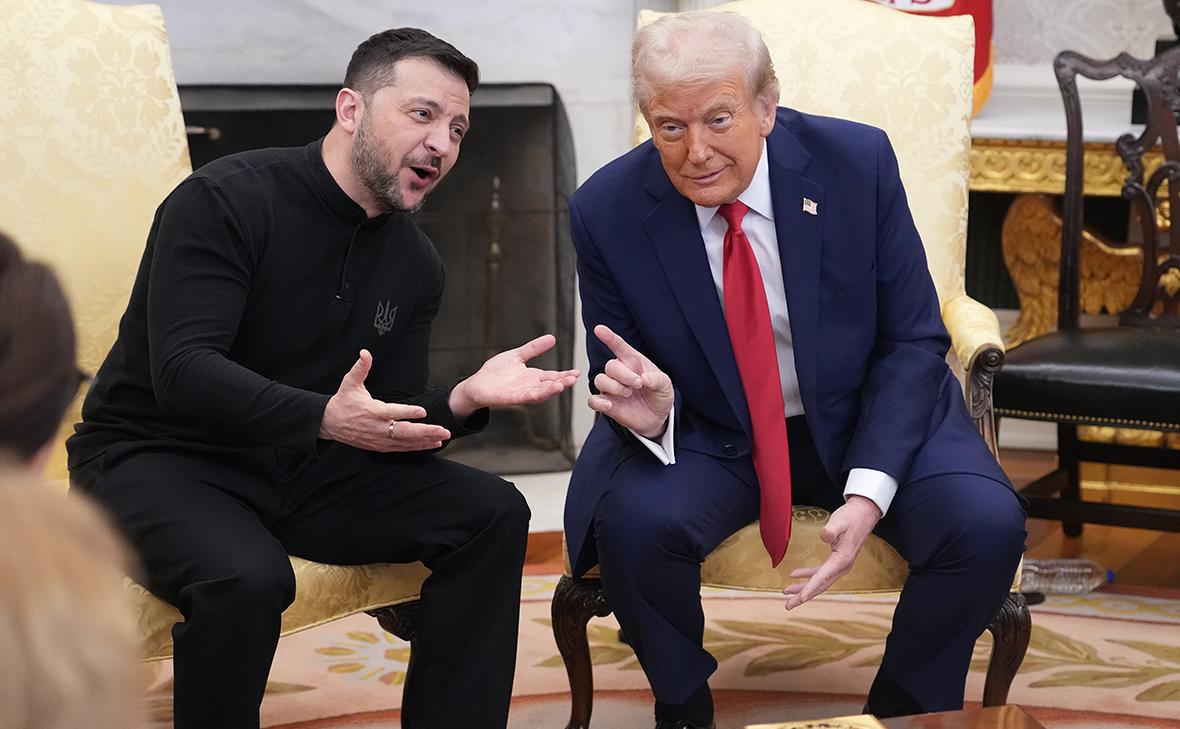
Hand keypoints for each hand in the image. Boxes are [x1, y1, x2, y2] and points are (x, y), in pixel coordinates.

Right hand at [320, 349, 450, 451]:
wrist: (329, 423)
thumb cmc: (343, 401)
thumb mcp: (349, 382)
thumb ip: (360, 368)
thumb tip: (365, 352)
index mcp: (372, 411)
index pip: (392, 412)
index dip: (407, 412)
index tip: (423, 411)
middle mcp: (377, 427)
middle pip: (404, 432)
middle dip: (425, 432)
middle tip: (443, 430)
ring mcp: (379, 439)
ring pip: (405, 442)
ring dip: (425, 441)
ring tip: (443, 438)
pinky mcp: (380, 446)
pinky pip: (402, 448)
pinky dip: (417, 447)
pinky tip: (432, 444)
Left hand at [449, 334, 579, 418]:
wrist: (476, 384)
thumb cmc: (496, 372)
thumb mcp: (517, 355)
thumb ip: (534, 348)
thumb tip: (552, 338)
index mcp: (533, 377)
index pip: (553, 377)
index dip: (565, 375)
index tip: (577, 372)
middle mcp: (530, 387)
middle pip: (550, 386)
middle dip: (562, 383)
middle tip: (574, 378)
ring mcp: (520, 393)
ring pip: (539, 394)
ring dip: (551, 390)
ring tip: (562, 385)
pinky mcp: (509, 398)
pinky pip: (523, 397)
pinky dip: (533, 395)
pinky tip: (540, 391)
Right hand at [587, 324, 673, 437]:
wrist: (657, 417)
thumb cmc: (659, 395)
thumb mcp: (665, 385)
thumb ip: (658, 379)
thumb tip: (644, 378)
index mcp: (632, 361)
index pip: (618, 346)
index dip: (608, 337)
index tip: (598, 329)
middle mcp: (619, 372)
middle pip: (610, 365)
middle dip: (624, 375)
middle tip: (638, 384)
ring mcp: (611, 388)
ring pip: (600, 380)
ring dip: (614, 387)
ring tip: (628, 394)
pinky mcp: (606, 403)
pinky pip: (592, 400)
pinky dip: (598, 402)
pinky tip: (609, 405)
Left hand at [783, 495, 882, 609]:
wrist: (864, 514)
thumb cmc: (851, 517)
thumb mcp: (840, 521)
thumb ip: (831, 529)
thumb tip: (824, 536)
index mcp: (842, 560)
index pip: (822, 578)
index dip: (810, 588)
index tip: (800, 599)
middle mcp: (842, 567)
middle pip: (820, 586)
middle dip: (803, 596)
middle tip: (788, 605)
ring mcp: (840, 565)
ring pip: (819, 582)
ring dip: (803, 588)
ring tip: (786, 592)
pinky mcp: (836, 560)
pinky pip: (820, 573)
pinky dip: (808, 575)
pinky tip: (795, 575)